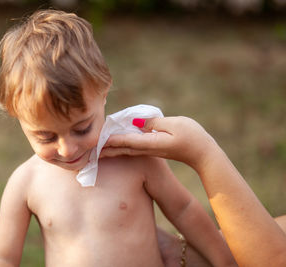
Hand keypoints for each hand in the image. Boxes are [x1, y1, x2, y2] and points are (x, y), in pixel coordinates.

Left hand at [100, 116, 218, 170]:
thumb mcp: (175, 125)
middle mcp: (147, 148)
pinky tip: (117, 145)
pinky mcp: (154, 148)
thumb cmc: (193, 137)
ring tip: (97, 148)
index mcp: (151, 142)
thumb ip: (154, 123)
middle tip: (88, 149)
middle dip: (105, 148)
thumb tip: (136, 122)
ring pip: (126, 149)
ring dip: (111, 148)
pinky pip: (133, 148)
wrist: (204, 155)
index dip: (109, 139)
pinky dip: (122, 146)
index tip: (94, 140)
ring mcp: (151, 150)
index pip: (125, 140)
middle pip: (122, 148)